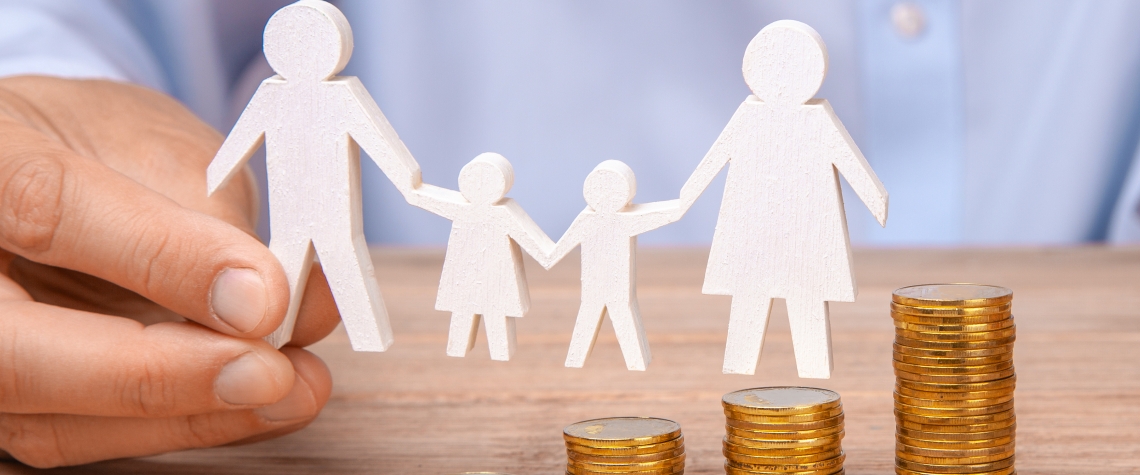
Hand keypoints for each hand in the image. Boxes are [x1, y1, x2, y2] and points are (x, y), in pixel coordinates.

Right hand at [0, 76, 342, 466]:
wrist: (40, 166)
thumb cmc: (93, 144)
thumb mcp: (153, 143)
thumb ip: (207, 214)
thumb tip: (283, 302)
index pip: (47, 207)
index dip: (161, 257)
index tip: (263, 295)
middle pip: (19, 353)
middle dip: (158, 374)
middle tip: (270, 372)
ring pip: (50, 418)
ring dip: (185, 416)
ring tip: (290, 392)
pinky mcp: (10, 398)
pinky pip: (81, 435)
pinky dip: (178, 425)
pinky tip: (256, 405)